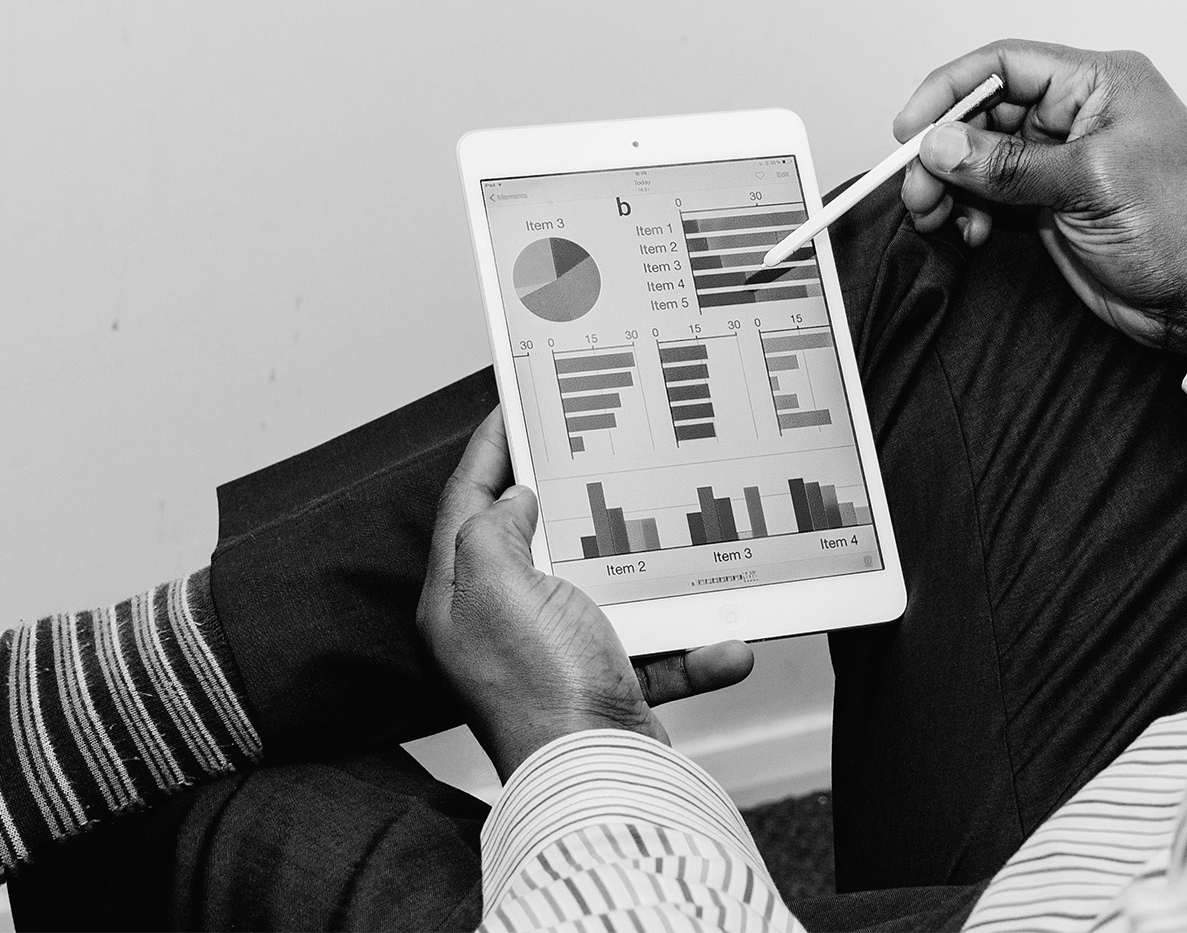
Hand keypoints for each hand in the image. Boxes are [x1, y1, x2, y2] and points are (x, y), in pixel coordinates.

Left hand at [416, 409, 754, 778]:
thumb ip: (493, 530)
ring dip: (653, 576)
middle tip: (601, 449)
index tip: (514, 406)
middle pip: (535, 540)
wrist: (597, 780)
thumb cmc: (541, 687)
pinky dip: (693, 649)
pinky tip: (725, 643)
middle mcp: (501, 626)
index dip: (489, 450)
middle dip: (575, 498)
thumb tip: (515, 500)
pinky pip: (656, 650)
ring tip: (681, 538)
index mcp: (460, 598)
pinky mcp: (605, 685)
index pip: (466, 504)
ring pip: (607, 591)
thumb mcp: (498, 587)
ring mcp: (555, 656)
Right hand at [894, 39, 1186, 353]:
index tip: (910, 130)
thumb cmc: (1184, 230)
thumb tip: (940, 145)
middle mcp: (1079, 114)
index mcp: (1101, 83)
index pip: (1007, 64)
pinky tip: (971, 233)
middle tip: (916, 188)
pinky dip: (971, 211)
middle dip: (944, 149)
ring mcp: (1064, 161)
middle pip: (986, 112)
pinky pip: (993, 196)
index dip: (950, 91)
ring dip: (951, 185)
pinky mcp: (1054, 204)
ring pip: (982, 157)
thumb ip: (1008, 165)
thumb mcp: (1090, 184)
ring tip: (934, 215)